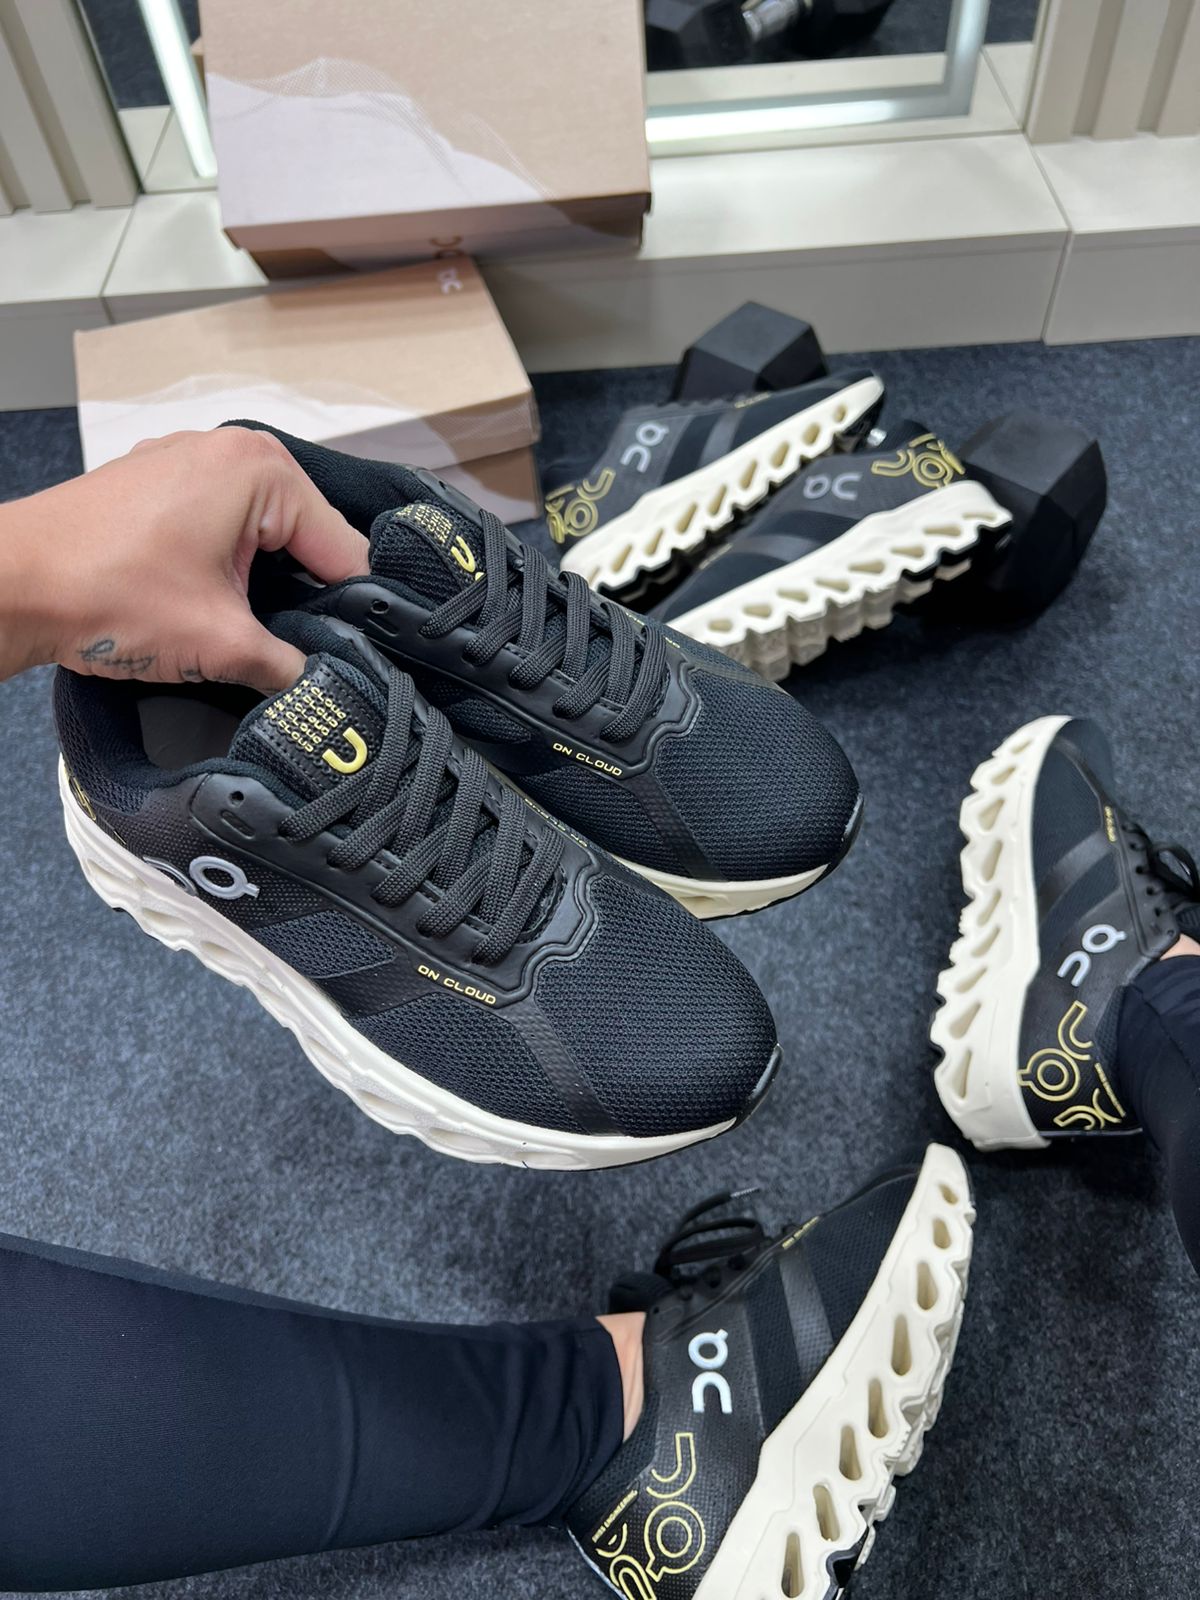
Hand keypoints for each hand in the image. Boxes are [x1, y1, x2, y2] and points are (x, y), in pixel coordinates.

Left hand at [0, 426, 367, 691]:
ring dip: (265, 584)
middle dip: (307, 594)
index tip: (357, 656)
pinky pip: (219, 525)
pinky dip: (226, 565)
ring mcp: (187, 461)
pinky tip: (214, 607)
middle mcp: (230, 449)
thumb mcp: (220, 643)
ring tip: (261, 635)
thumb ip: (290, 666)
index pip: (343, 547)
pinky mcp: (155, 485)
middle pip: (305, 535)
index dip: (354, 609)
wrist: (6, 586)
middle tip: (307, 652)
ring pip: (261, 533)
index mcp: (261, 469)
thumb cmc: (108, 596)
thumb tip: (324, 687)